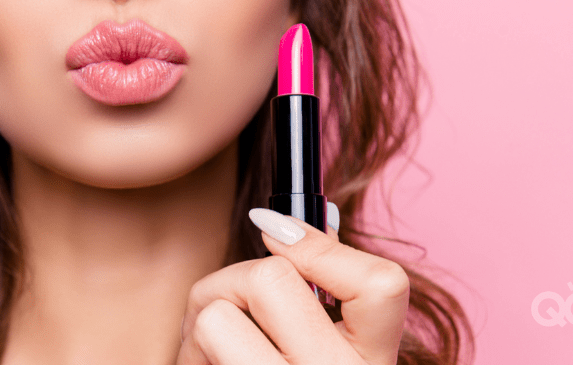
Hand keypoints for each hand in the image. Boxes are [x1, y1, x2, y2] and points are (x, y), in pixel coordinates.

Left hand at [177, 203, 408, 364]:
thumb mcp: (317, 343)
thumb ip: (317, 287)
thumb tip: (280, 223)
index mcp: (373, 363)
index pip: (381, 282)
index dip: (320, 247)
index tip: (275, 232)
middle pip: (269, 279)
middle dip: (238, 282)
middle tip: (239, 312)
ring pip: (216, 315)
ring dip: (205, 321)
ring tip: (218, 352)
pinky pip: (193, 349)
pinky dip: (190, 352)